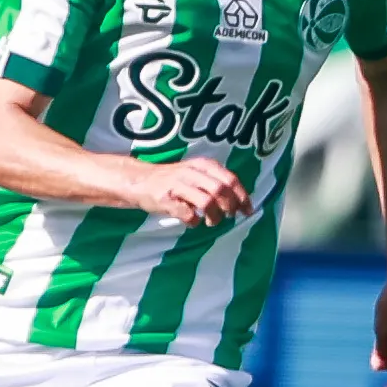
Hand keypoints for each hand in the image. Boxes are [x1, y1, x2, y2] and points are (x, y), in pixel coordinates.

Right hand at [132, 157, 253, 227]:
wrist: (139, 181)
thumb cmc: (172, 180)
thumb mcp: (196, 173)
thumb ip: (216, 182)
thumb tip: (240, 201)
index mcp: (203, 165)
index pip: (231, 179)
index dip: (242, 197)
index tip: (247, 211)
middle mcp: (191, 172)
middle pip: (221, 190)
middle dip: (230, 206)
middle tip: (229, 216)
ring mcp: (178, 185)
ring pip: (207, 202)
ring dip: (214, 216)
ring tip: (211, 222)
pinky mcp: (166, 199)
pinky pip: (188, 214)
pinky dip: (194, 222)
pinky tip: (193, 222)